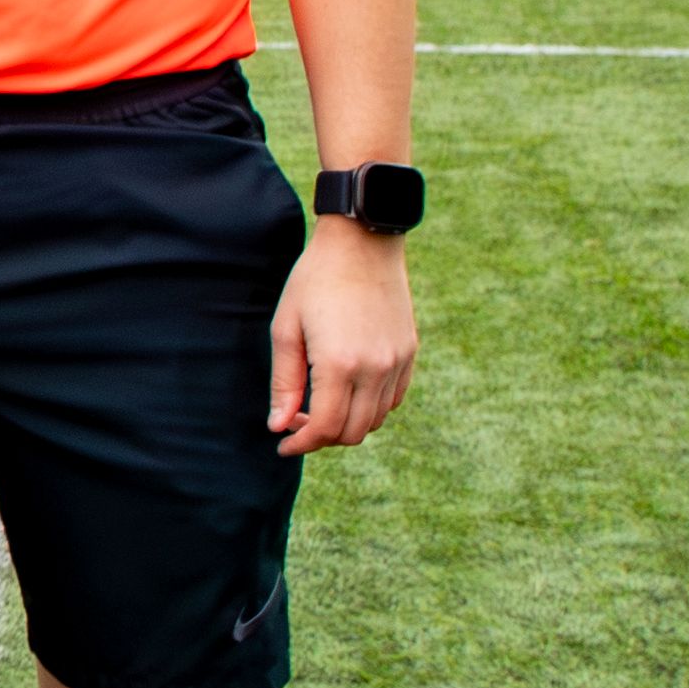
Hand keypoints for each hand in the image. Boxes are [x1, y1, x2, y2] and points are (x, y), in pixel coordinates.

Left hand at [272, 216, 416, 448]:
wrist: (362, 243)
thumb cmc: (315, 280)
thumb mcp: (286, 328)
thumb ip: (284, 382)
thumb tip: (279, 426)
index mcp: (339, 364)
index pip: (325, 428)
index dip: (301, 445)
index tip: (283, 445)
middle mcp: (375, 369)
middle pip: (352, 432)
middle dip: (322, 438)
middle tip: (297, 422)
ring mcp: (397, 362)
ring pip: (374, 420)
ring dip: (346, 424)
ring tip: (320, 405)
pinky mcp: (409, 353)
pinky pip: (392, 400)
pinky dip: (370, 407)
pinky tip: (347, 390)